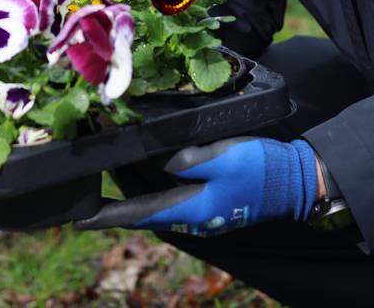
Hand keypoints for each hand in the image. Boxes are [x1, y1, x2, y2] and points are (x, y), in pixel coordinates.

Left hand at [76, 137, 316, 235]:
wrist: (294, 181)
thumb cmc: (258, 169)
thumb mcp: (223, 158)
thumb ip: (188, 160)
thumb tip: (158, 159)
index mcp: (189, 208)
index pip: (138, 213)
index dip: (108, 215)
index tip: (80, 217)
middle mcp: (189, 213)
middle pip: (142, 201)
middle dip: (117, 184)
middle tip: (92, 161)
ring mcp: (199, 207)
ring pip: (154, 193)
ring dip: (132, 178)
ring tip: (110, 155)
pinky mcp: (207, 197)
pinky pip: (169, 188)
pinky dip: (151, 175)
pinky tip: (144, 158)